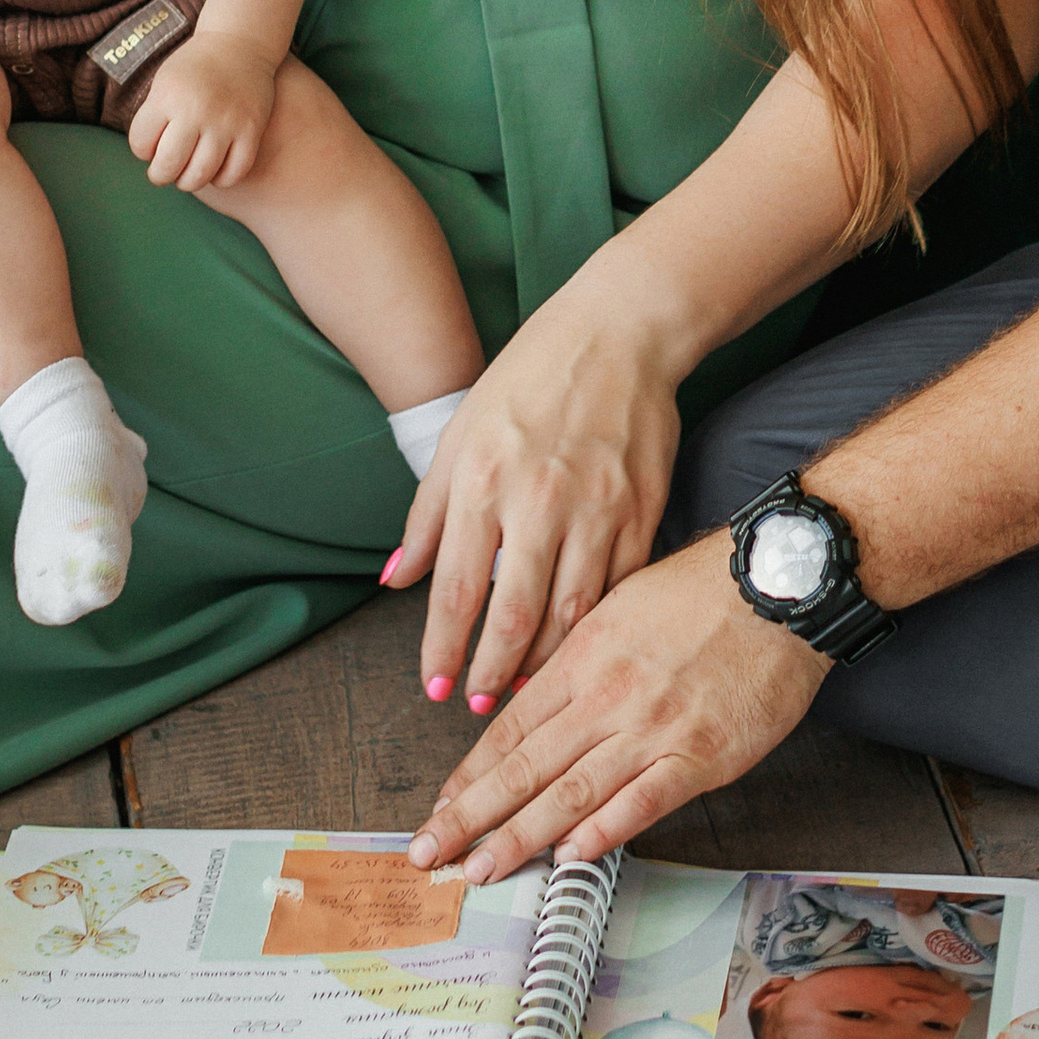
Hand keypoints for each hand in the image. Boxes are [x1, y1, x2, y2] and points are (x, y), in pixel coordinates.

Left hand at [128, 29, 279, 191]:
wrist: (240, 42)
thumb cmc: (196, 66)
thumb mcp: (165, 81)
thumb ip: (155, 117)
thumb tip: (153, 160)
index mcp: (168, 95)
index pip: (140, 144)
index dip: (142, 149)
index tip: (150, 145)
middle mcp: (196, 110)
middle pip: (168, 166)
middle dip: (160, 175)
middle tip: (164, 171)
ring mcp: (226, 121)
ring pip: (200, 175)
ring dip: (188, 182)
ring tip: (188, 174)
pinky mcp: (251, 129)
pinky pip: (234, 173)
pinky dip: (221, 179)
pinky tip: (216, 170)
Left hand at [382, 260, 691, 712]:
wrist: (619, 332)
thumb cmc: (529, 379)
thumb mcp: (460, 434)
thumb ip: (427, 514)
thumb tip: (396, 579)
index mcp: (485, 482)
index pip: (458, 590)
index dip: (444, 649)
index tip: (434, 686)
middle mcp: (539, 501)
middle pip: (514, 616)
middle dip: (492, 673)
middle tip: (477, 706)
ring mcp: (597, 509)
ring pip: (570, 614)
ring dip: (542, 662)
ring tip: (521, 688)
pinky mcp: (642, 511)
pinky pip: (616, 589)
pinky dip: (593, 628)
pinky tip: (575, 647)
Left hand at [405, 536, 826, 881]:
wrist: (777, 585)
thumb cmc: (702, 590)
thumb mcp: (620, 606)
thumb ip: (578, 658)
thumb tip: (538, 700)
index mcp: (583, 655)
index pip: (511, 727)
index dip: (470, 774)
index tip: (439, 808)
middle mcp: (607, 695)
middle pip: (525, 766)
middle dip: (470, 816)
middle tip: (430, 854)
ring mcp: (653, 727)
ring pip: (571, 793)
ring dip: (519, 837)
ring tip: (479, 868)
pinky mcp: (702, 754)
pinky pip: (643, 800)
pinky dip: (604, 830)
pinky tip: (570, 856)